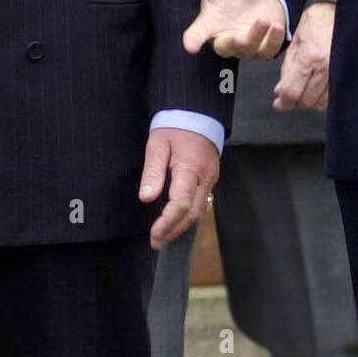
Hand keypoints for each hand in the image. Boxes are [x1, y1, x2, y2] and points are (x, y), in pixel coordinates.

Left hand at [139, 127, 219, 250]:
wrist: (197, 114)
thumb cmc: (174, 128)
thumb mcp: (157, 144)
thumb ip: (152, 172)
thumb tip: (146, 198)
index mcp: (190, 169)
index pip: (181, 204)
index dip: (167, 222)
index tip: (154, 235)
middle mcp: (205, 178)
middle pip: (192, 212)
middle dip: (174, 230)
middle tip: (156, 242)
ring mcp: (211, 179)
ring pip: (199, 211)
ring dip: (181, 226)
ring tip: (163, 237)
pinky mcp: (211, 179)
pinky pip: (201, 203)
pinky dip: (188, 216)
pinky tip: (176, 222)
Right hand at [167, 0, 285, 59]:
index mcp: (209, 23)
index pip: (196, 35)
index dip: (192, 41)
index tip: (190, 46)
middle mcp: (225, 36)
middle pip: (224, 48)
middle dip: (230, 44)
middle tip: (237, 36)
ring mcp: (246, 43)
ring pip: (247, 51)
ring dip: (255, 39)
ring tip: (263, 21)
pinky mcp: (265, 44)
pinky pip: (267, 51)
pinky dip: (273, 42)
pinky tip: (276, 27)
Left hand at [273, 1, 334, 112]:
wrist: (338, 12)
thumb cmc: (314, 24)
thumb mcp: (294, 44)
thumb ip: (287, 70)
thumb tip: (280, 93)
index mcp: (309, 57)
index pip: (292, 92)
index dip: (283, 102)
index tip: (279, 103)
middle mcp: (325, 67)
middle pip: (306, 101)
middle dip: (294, 103)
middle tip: (289, 97)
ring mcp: (338, 72)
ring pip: (321, 103)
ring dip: (309, 102)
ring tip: (304, 91)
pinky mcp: (346, 74)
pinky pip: (333, 96)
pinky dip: (323, 98)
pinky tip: (317, 90)